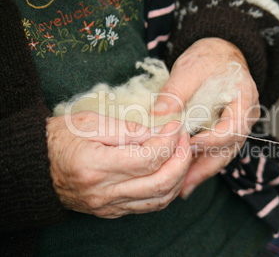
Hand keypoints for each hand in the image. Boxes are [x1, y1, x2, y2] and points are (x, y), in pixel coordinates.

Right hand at [47, 111, 191, 217]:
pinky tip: (170, 172)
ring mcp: (108, 206)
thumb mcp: (90, 122)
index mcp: (95, 167)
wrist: (36, 167)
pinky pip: (149, 206)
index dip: (169, 141)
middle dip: (182, 159)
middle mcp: (103, 193)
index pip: (149, 159)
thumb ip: (128, 129)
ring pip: (159, 199)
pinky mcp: (111, 212)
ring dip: (179, 177)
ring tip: (182, 154)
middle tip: (185, 139)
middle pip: (160, 183)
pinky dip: (166, 190)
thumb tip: (161, 132)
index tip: (176, 126)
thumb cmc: (60, 139)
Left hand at [153, 38, 260, 198]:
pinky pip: (216, 150)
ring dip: (202, 171)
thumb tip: (159, 115)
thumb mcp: (191, 68)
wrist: (221, 54)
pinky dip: (201, 162)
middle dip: (205, 167)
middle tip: (182, 185)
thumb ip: (176, 91)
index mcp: (244, 99)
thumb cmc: (208, 58)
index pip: (233, 128)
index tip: (189, 145)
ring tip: (181, 188)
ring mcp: (236, 126)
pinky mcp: (225, 130)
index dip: (212, 140)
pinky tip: (185, 175)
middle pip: (229, 148)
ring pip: (223, 154)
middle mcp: (245, 117)